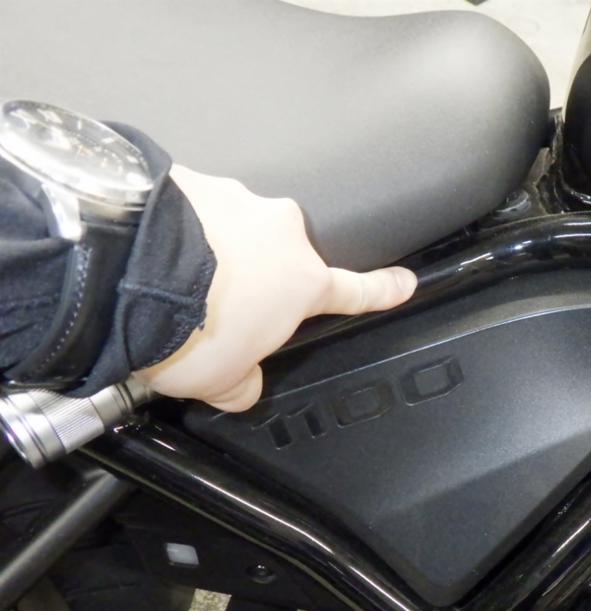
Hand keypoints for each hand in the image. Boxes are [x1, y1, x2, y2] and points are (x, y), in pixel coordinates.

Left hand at [136, 165, 416, 411]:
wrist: (124, 271)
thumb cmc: (186, 327)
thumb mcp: (220, 382)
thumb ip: (243, 384)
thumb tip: (244, 386)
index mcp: (301, 282)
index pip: (355, 290)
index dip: (382, 290)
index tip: (404, 281)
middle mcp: (278, 233)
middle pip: (277, 260)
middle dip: (253, 280)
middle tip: (214, 309)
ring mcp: (235, 200)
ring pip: (231, 232)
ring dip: (211, 255)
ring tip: (169, 286)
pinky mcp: (189, 180)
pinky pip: (191, 211)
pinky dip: (176, 232)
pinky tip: (148, 257)